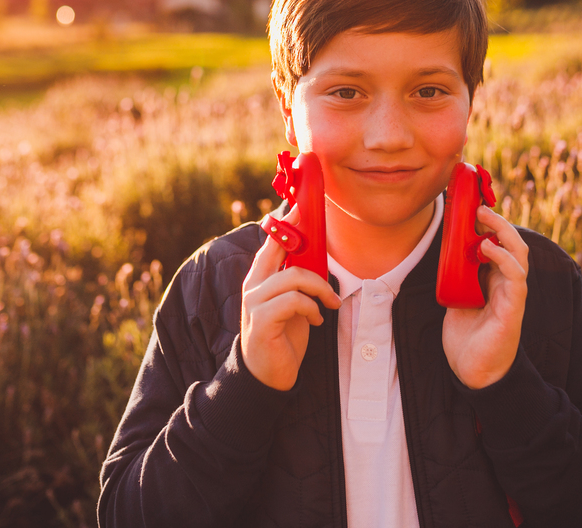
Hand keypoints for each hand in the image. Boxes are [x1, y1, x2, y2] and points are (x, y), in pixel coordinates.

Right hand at [241, 206, 341, 390]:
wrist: (267, 374)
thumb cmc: (283, 335)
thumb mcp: (293, 302)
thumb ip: (298, 280)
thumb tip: (318, 255)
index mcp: (260, 277)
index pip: (270, 241)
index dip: (285, 222)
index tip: (300, 206)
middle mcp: (253, 285)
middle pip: (277, 247)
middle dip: (300, 237)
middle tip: (321, 237)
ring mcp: (254, 302)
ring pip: (293, 276)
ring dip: (319, 289)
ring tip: (329, 304)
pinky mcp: (262, 320)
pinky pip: (293, 301)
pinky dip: (311, 308)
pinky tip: (316, 322)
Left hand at [442, 206, 528, 388]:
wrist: (473, 371)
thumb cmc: (467, 335)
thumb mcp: (456, 296)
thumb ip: (457, 274)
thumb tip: (445, 248)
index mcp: (495, 278)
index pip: (499, 243)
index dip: (489, 224)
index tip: (472, 207)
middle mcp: (507, 282)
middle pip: (512, 242)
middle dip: (497, 221)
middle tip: (478, 207)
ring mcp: (512, 294)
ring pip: (518, 253)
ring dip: (503, 232)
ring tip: (484, 219)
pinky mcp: (513, 308)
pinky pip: (516, 277)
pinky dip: (503, 258)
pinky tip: (488, 248)